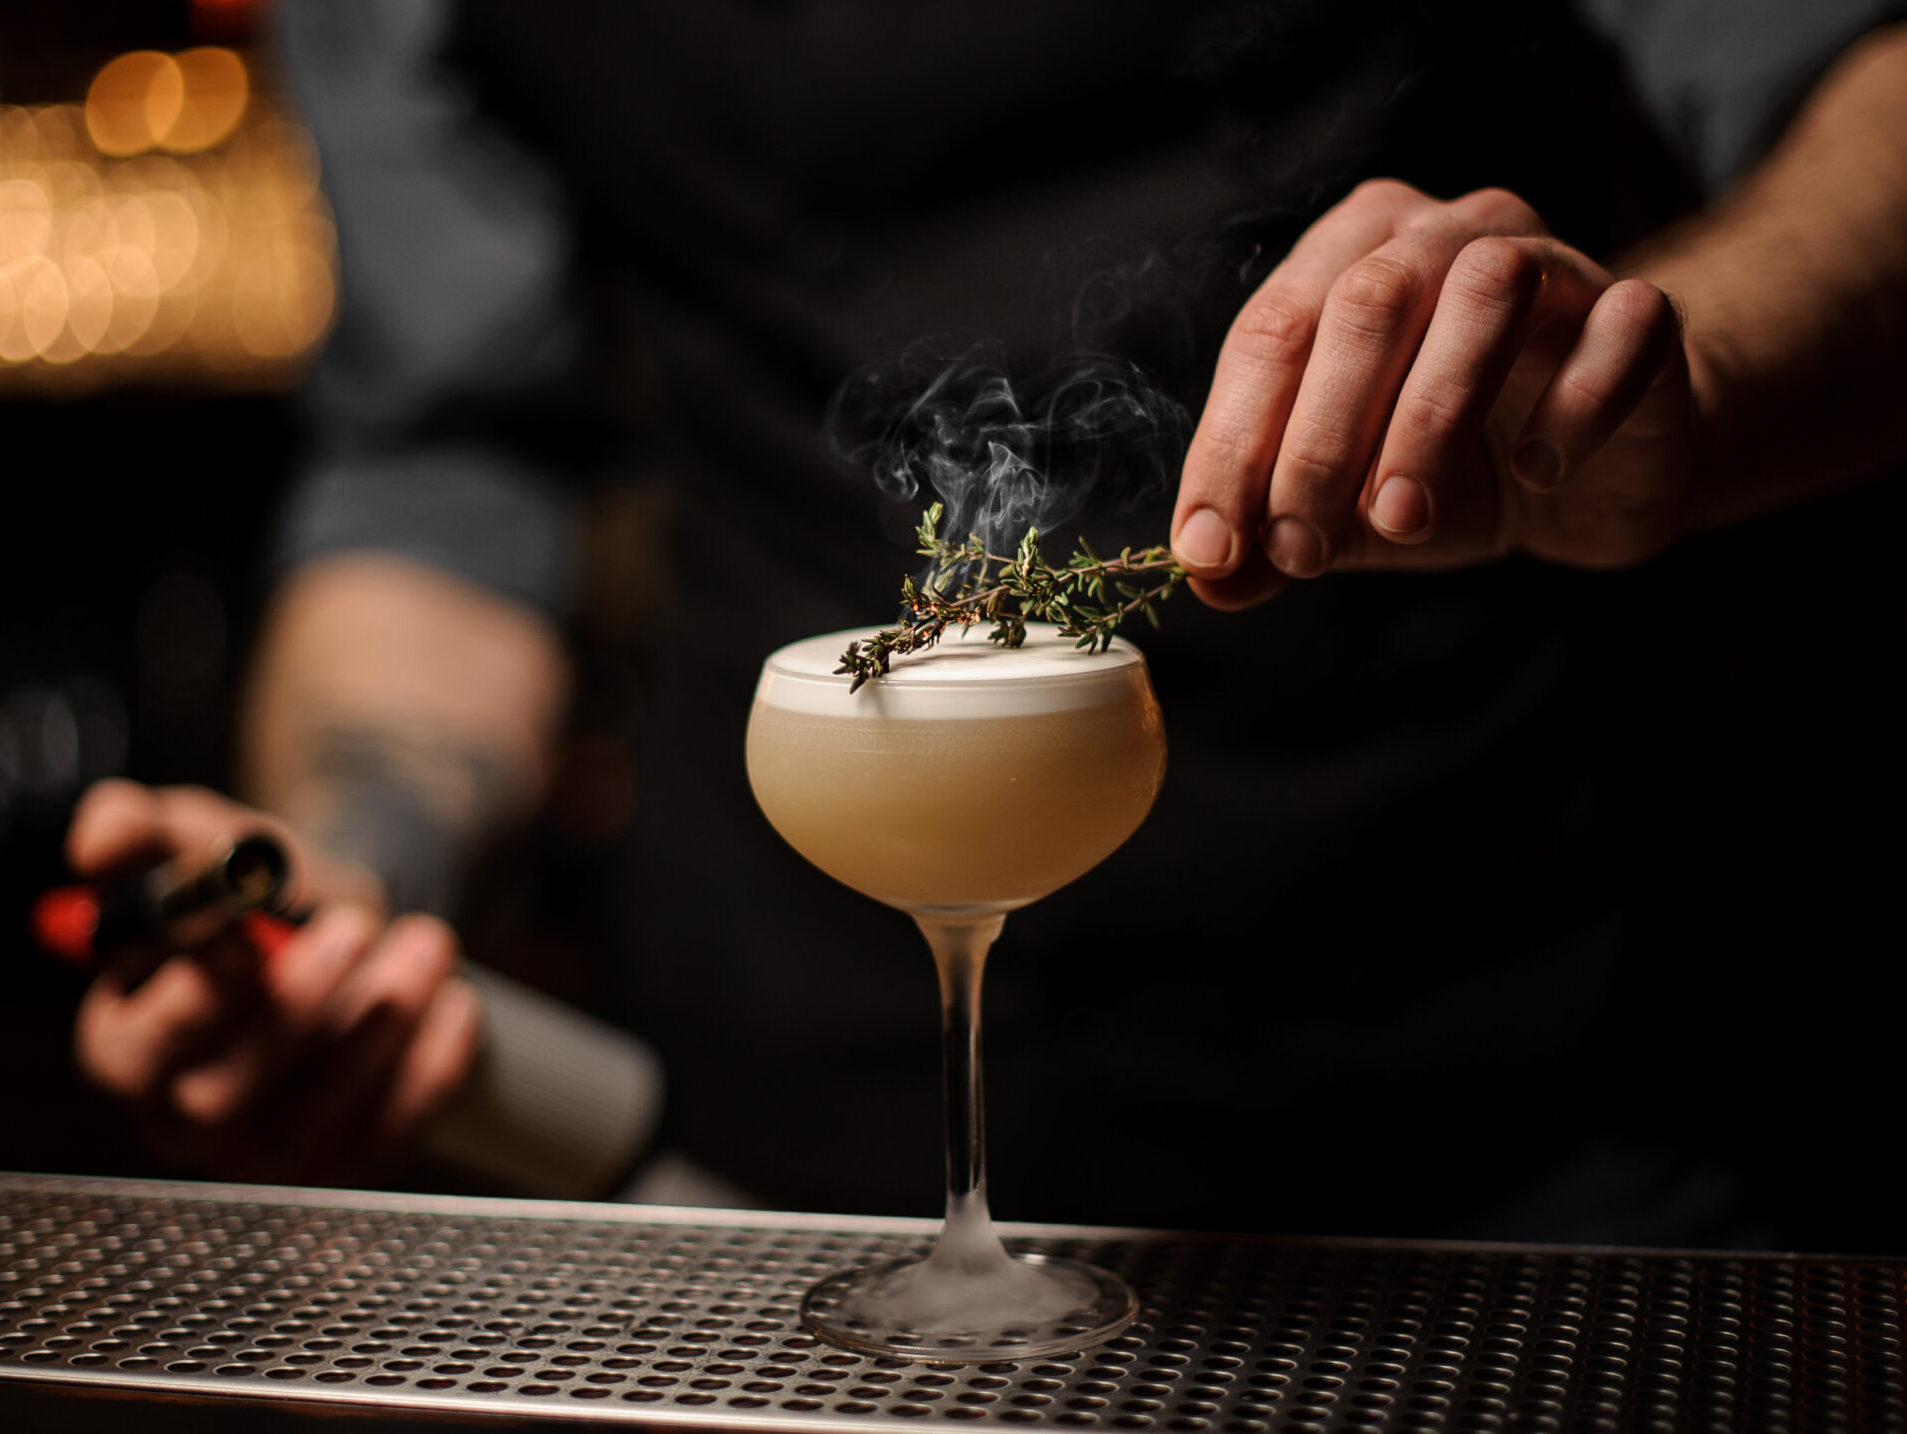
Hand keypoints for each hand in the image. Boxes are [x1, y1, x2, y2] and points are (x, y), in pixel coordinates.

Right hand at [65, 779, 481, 1184]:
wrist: (353, 922)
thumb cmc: (258, 889)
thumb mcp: (195, 838)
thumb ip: (137, 829)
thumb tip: (99, 845)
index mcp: (125, 1045)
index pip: (134, 1053)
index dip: (190, 1002)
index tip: (246, 940)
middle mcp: (184, 1116)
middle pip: (224, 1096)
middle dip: (299, 1005)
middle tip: (355, 926)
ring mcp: (267, 1151)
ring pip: (317, 1114)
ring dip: (381, 1023)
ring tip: (426, 940)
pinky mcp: (347, 1160)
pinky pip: (392, 1131)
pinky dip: (434, 1065)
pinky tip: (455, 1000)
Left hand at [1171, 180, 1695, 606]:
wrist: (1595, 476)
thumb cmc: (1451, 470)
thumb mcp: (1347, 512)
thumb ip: (1274, 536)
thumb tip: (1208, 580)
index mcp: (1350, 256)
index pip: (1269, 335)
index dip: (1231, 445)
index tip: (1210, 548)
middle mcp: (1446, 234)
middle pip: (1367, 302)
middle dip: (1319, 438)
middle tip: (1301, 547)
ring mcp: (1554, 261)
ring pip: (1486, 291)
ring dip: (1428, 416)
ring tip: (1400, 521)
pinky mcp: (1642, 314)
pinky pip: (1617, 331)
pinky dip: (1572, 405)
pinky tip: (1536, 474)